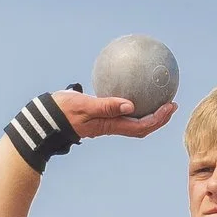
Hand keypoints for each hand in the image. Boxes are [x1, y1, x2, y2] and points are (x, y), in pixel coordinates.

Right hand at [54, 90, 174, 140]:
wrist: (45, 120)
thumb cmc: (62, 111)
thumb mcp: (84, 105)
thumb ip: (106, 105)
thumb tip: (131, 105)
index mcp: (110, 125)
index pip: (140, 126)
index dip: (158, 118)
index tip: (170, 106)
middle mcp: (111, 126)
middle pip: (141, 127)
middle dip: (159, 118)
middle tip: (171, 104)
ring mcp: (105, 123)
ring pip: (132, 121)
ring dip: (148, 114)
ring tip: (158, 99)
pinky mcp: (99, 116)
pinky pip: (120, 111)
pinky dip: (131, 105)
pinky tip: (130, 89)